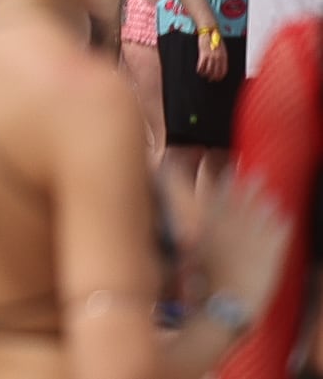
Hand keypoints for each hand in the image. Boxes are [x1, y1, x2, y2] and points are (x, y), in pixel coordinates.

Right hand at [191, 177, 289, 326]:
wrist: (227, 305)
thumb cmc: (204, 284)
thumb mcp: (190, 258)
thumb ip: (193, 241)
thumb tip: (188, 232)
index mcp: (211, 228)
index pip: (218, 197)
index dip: (224, 182)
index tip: (229, 170)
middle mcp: (233, 230)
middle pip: (243, 202)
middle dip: (250, 186)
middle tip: (257, 173)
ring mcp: (253, 241)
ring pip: (262, 216)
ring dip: (267, 204)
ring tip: (272, 196)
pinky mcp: (271, 255)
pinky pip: (279, 235)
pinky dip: (283, 225)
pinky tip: (287, 218)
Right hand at [198, 32, 231, 81]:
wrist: (209, 31)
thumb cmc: (215, 38)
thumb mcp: (222, 48)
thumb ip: (222, 56)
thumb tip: (220, 64)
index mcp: (224, 57)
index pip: (223, 70)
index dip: (220, 76)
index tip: (218, 79)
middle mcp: (218, 58)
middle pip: (216, 72)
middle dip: (213, 77)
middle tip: (210, 80)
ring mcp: (211, 56)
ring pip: (208, 70)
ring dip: (206, 75)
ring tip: (204, 76)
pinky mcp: (203, 54)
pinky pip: (201, 65)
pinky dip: (200, 69)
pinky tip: (198, 71)